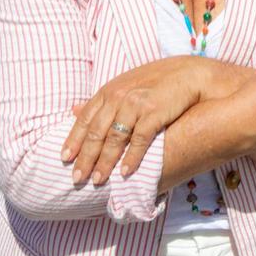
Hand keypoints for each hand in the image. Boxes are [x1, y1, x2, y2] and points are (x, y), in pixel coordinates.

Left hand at [63, 56, 205, 184]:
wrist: (191, 75)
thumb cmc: (158, 81)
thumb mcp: (125, 85)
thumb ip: (101, 100)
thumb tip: (73, 109)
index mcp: (108, 90)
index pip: (85, 119)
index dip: (73, 140)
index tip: (65, 160)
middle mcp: (118, 96)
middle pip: (96, 132)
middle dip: (86, 157)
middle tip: (77, 178)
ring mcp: (135, 104)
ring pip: (114, 138)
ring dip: (105, 162)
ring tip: (98, 180)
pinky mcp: (154, 112)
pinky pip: (138, 139)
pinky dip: (131, 157)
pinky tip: (125, 172)